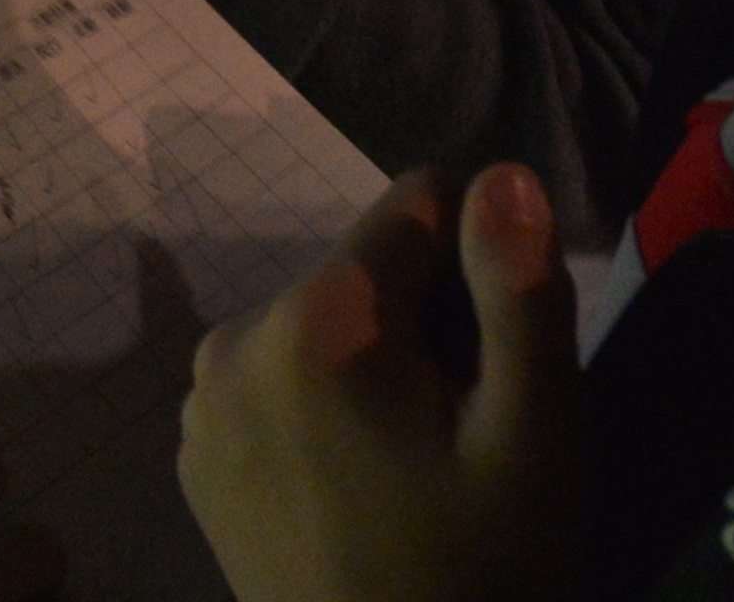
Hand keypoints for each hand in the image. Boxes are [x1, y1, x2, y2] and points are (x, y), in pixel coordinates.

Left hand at [179, 165, 585, 601]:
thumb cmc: (482, 575)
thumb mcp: (536, 439)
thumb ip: (520, 294)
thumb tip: (502, 172)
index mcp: (318, 317)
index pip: (415, 205)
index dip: (478, 266)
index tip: (497, 357)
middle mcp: (236, 337)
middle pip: (364, 275)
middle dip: (424, 329)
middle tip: (460, 435)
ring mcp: (204, 401)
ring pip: (320, 329)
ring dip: (373, 373)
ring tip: (414, 473)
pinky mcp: (197, 457)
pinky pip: (276, 388)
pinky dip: (322, 416)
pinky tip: (361, 496)